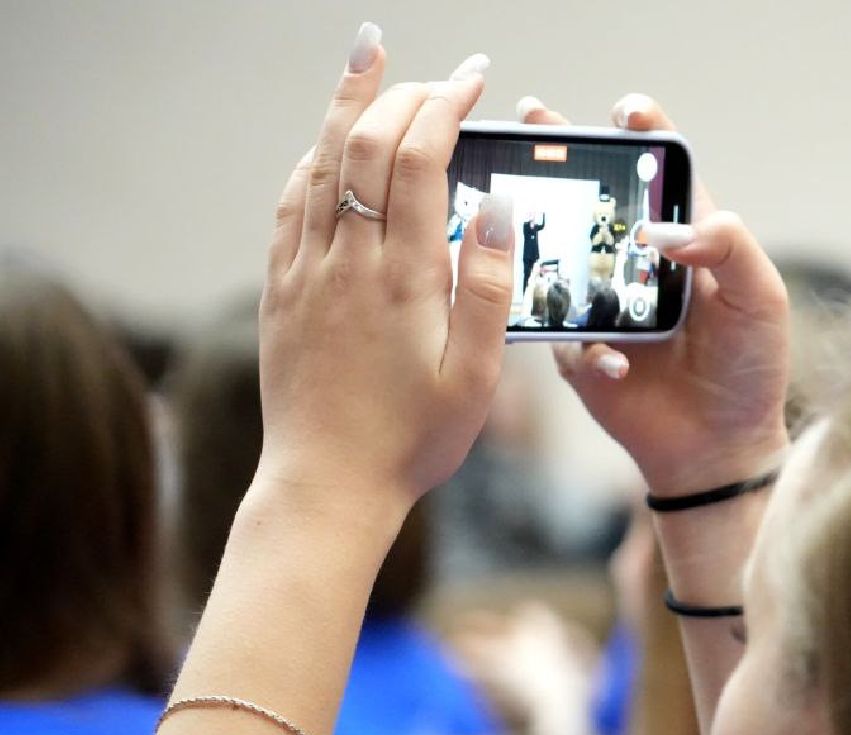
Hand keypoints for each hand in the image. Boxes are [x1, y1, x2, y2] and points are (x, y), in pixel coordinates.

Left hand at [257, 31, 515, 523]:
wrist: (327, 485)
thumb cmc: (412, 439)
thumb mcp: (476, 376)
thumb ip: (491, 288)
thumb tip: (498, 208)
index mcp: (404, 278)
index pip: (419, 161)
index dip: (445, 107)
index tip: (472, 81)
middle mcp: (348, 262)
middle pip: (366, 145)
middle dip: (402, 93)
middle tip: (438, 74)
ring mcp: (306, 273)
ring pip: (321, 163)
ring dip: (348, 106)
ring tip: (369, 62)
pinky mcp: (281, 291)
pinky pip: (291, 205)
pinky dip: (314, 161)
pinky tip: (326, 148)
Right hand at [519, 94, 791, 493]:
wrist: (722, 449)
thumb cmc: (749, 370)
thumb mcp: (761, 301)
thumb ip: (730, 249)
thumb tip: (666, 228)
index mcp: (685, 241)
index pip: (660, 174)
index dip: (643, 134)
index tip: (628, 110)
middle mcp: (637, 265)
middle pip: (594, 198)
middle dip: (563, 153)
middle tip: (534, 115)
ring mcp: (603, 307)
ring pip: (560, 257)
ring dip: (538, 231)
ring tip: (516, 205)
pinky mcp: (580, 353)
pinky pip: (566, 337)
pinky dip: (590, 347)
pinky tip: (619, 365)